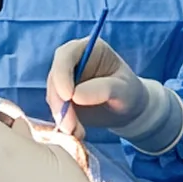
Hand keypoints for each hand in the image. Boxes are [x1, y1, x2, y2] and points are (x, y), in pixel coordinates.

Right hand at [46, 38, 182, 151]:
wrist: (127, 110)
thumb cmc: (129, 93)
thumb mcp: (123, 90)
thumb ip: (103, 89)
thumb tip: (75, 95)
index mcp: (89, 49)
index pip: (66, 55)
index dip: (62, 74)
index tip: (68, 96)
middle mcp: (72, 61)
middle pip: (54, 77)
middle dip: (59, 102)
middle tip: (69, 125)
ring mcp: (64, 80)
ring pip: (52, 96)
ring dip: (61, 116)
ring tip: (77, 132)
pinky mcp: (61, 98)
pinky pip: (55, 110)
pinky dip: (63, 123)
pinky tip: (77, 132)